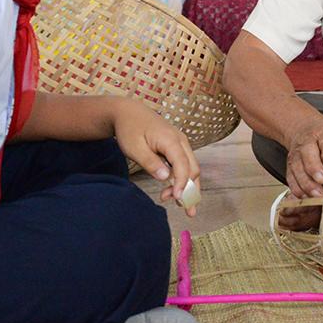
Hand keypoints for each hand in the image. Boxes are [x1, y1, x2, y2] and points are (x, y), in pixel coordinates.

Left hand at [111, 99, 200, 216]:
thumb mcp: (134, 148)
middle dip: (191, 190)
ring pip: (191, 168)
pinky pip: (185, 164)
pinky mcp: (177, 147)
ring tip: (177, 203)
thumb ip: (150, 162)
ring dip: (187, 186)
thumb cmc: (130, 129)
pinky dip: (182, 178)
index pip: (183, 165)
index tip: (177, 199)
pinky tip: (173, 189)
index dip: (182, 183)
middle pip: (193, 169)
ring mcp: (180, 143)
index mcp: (170, 140)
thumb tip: (165, 177)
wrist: (129, 112)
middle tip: (186, 210)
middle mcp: (181, 141)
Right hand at [285, 115, 322, 197]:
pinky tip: (303, 196)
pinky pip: (290, 177)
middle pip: (308, 155)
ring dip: (305, 182)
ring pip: (298, 168)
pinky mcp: (290, 165)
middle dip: (313, 168)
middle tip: (321, 180)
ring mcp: (297, 155)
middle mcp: (308, 144)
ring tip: (314, 194)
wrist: (303, 127)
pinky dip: (295, 187)